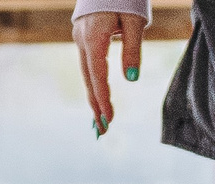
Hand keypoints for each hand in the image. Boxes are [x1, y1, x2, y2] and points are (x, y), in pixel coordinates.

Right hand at [73, 11, 148, 136]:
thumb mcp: (135, 21)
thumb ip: (132, 50)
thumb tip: (131, 80)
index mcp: (94, 38)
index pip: (99, 76)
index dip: (103, 99)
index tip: (109, 120)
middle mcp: (82, 40)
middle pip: (88, 80)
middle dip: (95, 106)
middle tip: (102, 131)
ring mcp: (80, 37)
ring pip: (86, 73)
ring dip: (93, 97)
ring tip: (98, 120)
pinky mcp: (83, 35)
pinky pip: (87, 65)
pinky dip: (92, 83)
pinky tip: (97, 96)